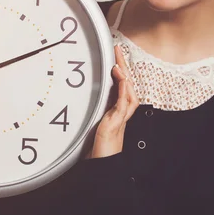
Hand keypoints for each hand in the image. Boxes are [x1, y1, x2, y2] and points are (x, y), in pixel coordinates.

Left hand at [88, 44, 138, 158]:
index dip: (120, 68)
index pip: (121, 84)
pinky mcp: (116, 123)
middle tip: (118, 49)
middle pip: (127, 84)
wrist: (103, 165)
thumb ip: (94, 110)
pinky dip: (125, 90)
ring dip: (125, 75)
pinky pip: (124, 104)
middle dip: (123, 65)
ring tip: (119, 61)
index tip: (115, 54)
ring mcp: (120, 117)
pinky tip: (123, 79)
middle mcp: (121, 112)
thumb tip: (84, 96)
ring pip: (129, 91)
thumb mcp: (94, 123)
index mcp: (116, 110)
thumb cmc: (98, 148)